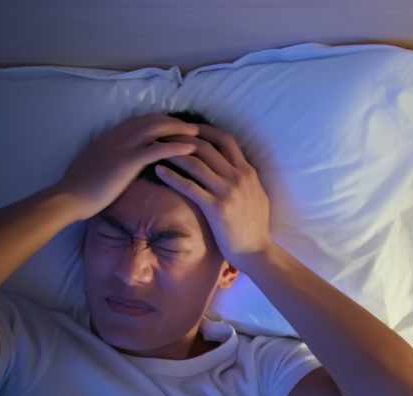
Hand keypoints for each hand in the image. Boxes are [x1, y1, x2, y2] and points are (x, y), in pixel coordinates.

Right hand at [55, 113, 201, 221]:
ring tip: (197, 133)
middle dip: (172, 121)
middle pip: (150, 120)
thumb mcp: (92, 169)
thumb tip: (111, 167)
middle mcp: (116, 137)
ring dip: (179, 129)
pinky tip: (191, 149)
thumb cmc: (77, 191)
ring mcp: (122, 147)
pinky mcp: (127, 162)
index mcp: (108, 138)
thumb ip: (105, 163)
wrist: (68, 198)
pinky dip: (177, 147)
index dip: (157, 121)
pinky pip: (157, 149)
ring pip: (156, 128)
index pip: (137, 122)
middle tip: (191, 126)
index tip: (171, 125)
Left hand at [154, 125, 272, 272]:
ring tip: (155, 149)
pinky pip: (190, 187)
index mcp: (247, 171)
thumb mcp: (256, 195)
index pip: (225, 139)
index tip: (186, 128)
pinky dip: (172, 176)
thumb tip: (235, 168)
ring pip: (196, 162)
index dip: (204, 130)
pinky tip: (158, 171)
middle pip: (206, 146)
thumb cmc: (255, 227)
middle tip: (163, 133)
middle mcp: (238, 176)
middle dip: (182, 137)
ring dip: (173, 153)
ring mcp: (227, 191)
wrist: (257, 251)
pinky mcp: (216, 207)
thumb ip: (244, 179)